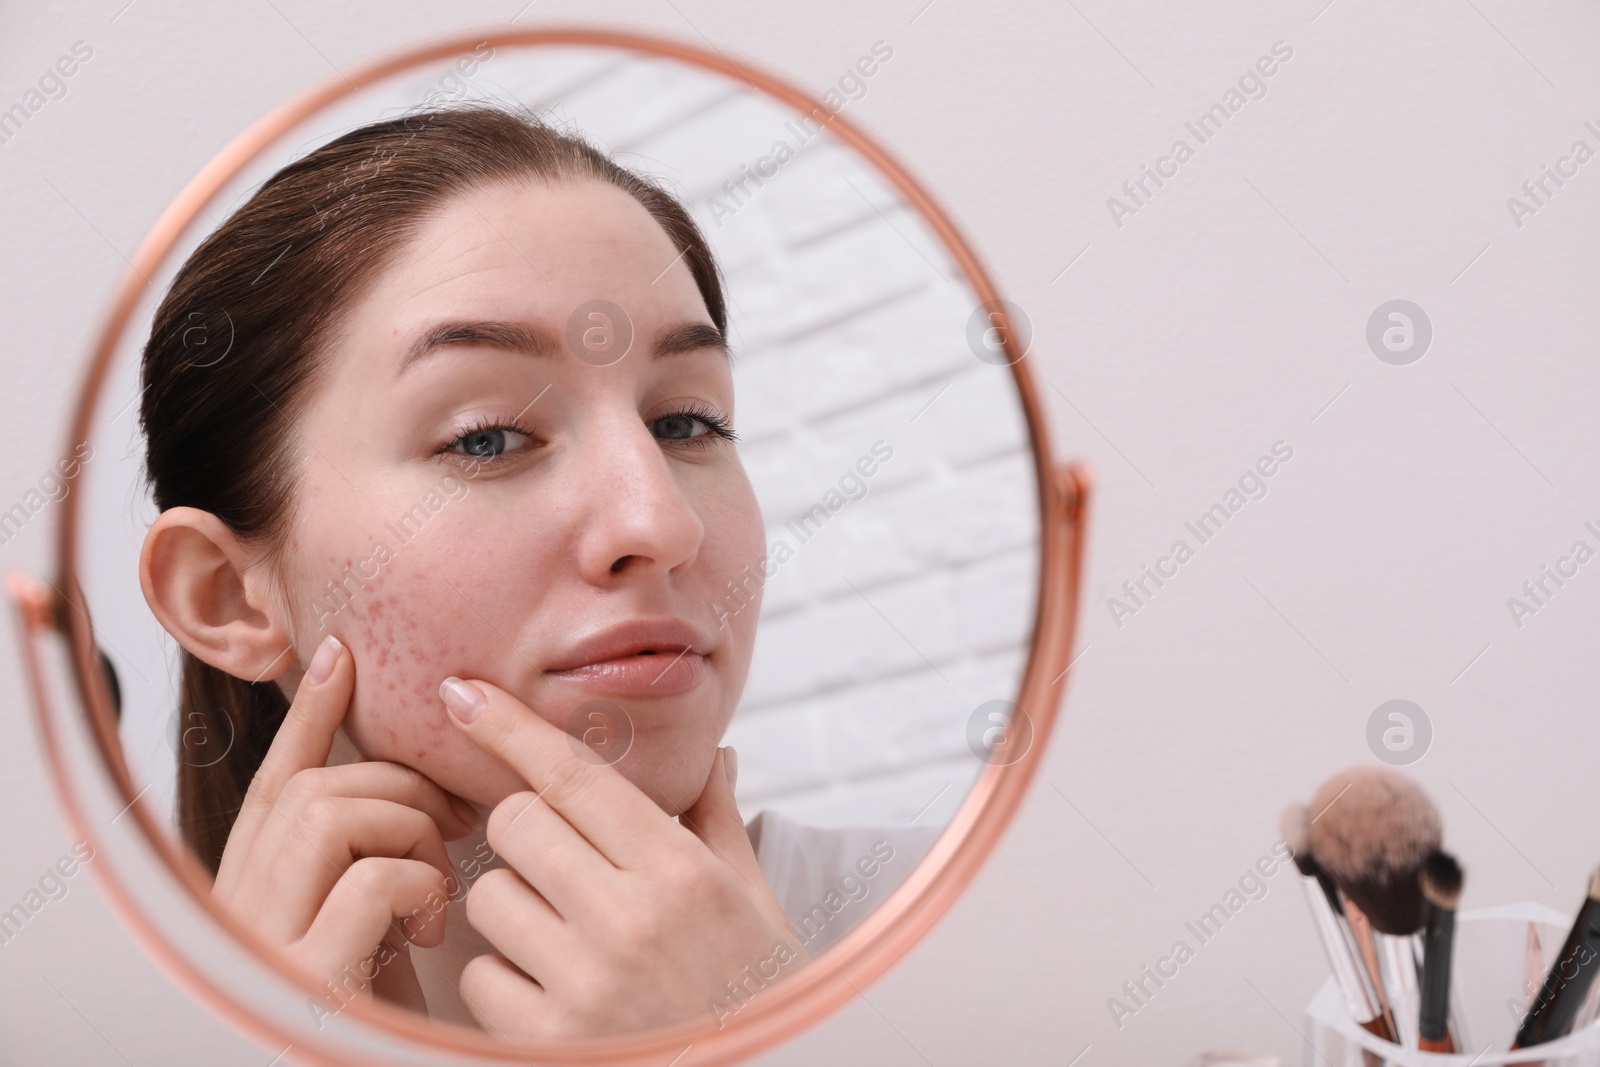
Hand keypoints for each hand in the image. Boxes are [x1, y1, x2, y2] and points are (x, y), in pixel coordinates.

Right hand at [212, 634, 479, 1016]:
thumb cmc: (379, 1018)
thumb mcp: (373, 934)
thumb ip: (373, 868)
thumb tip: (425, 796)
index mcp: (259, 894)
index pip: (280, 782)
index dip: (310, 715)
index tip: (340, 655)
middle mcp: (243, 911)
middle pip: (313, 787)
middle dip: (397, 784)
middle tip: (454, 822)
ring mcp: (266, 942)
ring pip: (333, 813)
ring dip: (408, 830)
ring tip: (438, 881)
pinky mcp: (302, 976)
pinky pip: (369, 878)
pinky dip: (417, 884)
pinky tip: (430, 924)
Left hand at [440, 677, 804, 1038]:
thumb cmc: (758, 993)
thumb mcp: (755, 900)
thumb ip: (717, 820)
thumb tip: (713, 752)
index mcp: (683, 873)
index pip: (575, 776)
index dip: (509, 727)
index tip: (462, 694)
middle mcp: (630, 921)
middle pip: (518, 823)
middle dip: (526, 829)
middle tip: (561, 858)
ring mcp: (585, 986)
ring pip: (489, 895)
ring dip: (514, 903)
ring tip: (564, 933)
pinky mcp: (549, 1042)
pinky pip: (480, 976)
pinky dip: (503, 976)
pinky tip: (554, 988)